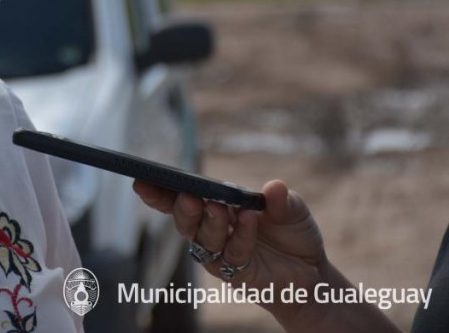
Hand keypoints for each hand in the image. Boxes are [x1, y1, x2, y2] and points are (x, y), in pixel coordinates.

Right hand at [133, 179, 331, 326]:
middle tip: (189, 197)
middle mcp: (210, 229)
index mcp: (213, 207)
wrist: (311, 270)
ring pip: (202, 238)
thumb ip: (280, 198)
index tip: (142, 181)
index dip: (159, 191)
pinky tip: (249, 220)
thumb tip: (273, 187)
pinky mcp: (234, 272)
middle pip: (183, 219)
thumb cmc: (291, 233)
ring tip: (218, 206)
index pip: (180, 198)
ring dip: (210, 222)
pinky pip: (231, 253)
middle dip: (181, 207)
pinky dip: (240, 235)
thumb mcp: (290, 207)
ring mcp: (220, 252)